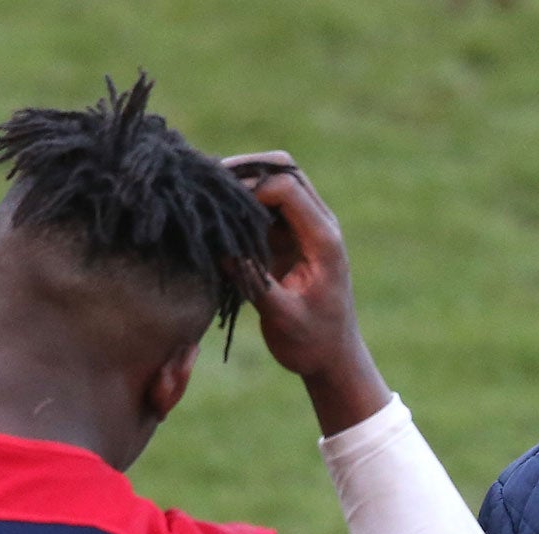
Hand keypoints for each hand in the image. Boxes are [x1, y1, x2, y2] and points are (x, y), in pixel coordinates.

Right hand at [222, 152, 390, 435]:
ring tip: (206, 193)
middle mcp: (318, 225)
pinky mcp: (289, 238)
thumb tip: (221, 251)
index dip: (251, 186)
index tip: (220, 203)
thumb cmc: (312, 343)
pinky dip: (241, 203)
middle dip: (246, 169)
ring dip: (242, 183)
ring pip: (273, 181)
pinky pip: (265, 206)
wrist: (332, 358)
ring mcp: (303, 228)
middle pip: (284, 169)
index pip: (287, 187)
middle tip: (207, 181)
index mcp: (323, 239)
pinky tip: (215, 213)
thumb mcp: (283, 318)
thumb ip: (255, 283)